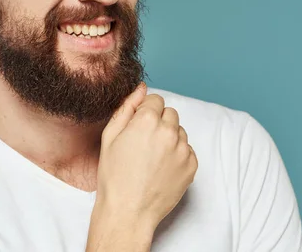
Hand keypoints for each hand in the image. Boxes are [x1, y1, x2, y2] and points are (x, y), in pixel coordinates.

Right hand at [95, 83, 198, 230]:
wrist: (128, 212)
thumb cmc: (114, 176)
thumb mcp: (110, 137)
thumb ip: (127, 107)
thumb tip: (141, 88)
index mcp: (147, 121)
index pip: (155, 100)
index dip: (145, 111)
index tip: (138, 126)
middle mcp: (169, 132)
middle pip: (170, 113)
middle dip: (159, 122)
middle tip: (144, 143)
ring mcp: (183, 150)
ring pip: (180, 131)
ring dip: (169, 138)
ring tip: (152, 158)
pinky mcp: (192, 166)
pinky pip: (187, 150)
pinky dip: (178, 155)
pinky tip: (162, 168)